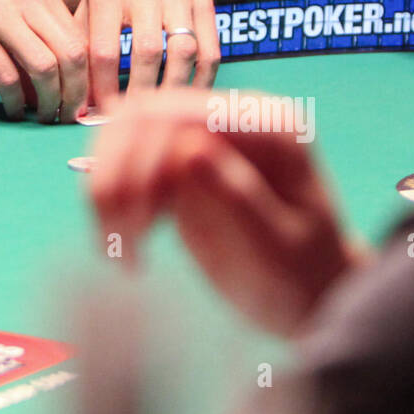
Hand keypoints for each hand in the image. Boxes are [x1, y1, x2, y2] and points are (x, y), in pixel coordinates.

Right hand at [0, 0, 87, 121]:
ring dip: (49, 102)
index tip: (82, 98)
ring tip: (43, 117)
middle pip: (72, 56)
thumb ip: (31, 19)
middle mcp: (26, 0)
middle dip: (75, 94)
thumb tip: (53, 65)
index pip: (80, 38)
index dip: (86, 75)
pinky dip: (15, 102)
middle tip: (69, 116)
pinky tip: (13, 110)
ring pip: (45, 69)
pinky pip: (6, 78)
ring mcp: (0, 17)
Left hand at [76, 0, 219, 104]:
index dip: (101, 85)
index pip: (103, 48)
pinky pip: (211, 49)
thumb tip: (71, 86)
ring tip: (161, 113)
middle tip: (131, 118)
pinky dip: (203, 79)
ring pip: (182, 51)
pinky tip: (189, 98)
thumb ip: (80, 37)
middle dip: (139, 92)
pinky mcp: (206, 4)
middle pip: (146, 51)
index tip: (98, 111)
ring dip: (172, 88)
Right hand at [89, 87, 364, 334]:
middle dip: (117, 173)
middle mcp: (230, 119)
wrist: (308, 298)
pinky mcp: (177, 161)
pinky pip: (124, 159)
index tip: (139, 228)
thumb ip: (239, 196)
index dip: (144, 160)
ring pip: (123, 132)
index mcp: (267, 127)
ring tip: (115, 246)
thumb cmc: (303, 277)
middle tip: (116, 241)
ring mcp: (201, 135)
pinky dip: (109, 197)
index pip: (184, 116)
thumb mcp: (280, 246)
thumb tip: (188, 149)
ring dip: (105, 185)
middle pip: (144, 115)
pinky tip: (124, 242)